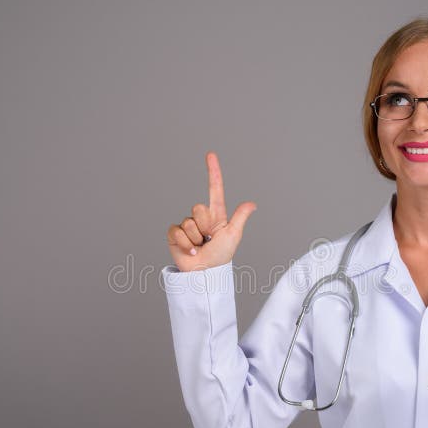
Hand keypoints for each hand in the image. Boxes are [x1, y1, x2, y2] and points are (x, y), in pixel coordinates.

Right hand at [167, 151, 256, 271]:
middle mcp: (200, 218)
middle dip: (204, 225)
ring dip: (195, 238)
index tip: (210, 154)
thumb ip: (239, 217)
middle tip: (209, 239)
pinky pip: (177, 231)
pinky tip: (190, 251)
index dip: (213, 171)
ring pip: (188, 222)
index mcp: (216, 215)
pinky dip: (185, 243)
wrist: (204, 273)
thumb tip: (252, 204)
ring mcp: (187, 225)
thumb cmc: (221, 256)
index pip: (214, 189)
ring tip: (200, 247)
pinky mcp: (175, 234)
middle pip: (199, 208)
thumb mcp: (232, 235)